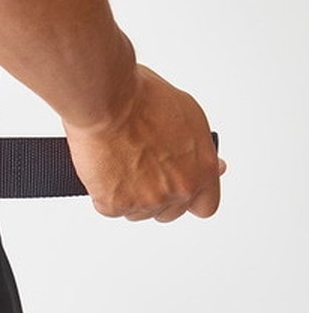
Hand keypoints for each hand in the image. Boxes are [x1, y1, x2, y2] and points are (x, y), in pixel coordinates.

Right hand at [62, 64, 226, 222]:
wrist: (107, 102)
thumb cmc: (141, 98)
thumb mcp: (188, 116)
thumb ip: (198, 150)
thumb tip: (209, 164)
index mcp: (202, 169)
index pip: (205, 206)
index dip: (188, 199)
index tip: (178, 190)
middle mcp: (179, 189)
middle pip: (168, 213)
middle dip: (155, 196)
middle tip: (139, 172)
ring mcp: (147, 200)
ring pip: (137, 213)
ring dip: (128, 196)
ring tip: (118, 165)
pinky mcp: (116, 204)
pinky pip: (109, 209)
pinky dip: (103, 194)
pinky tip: (103, 172)